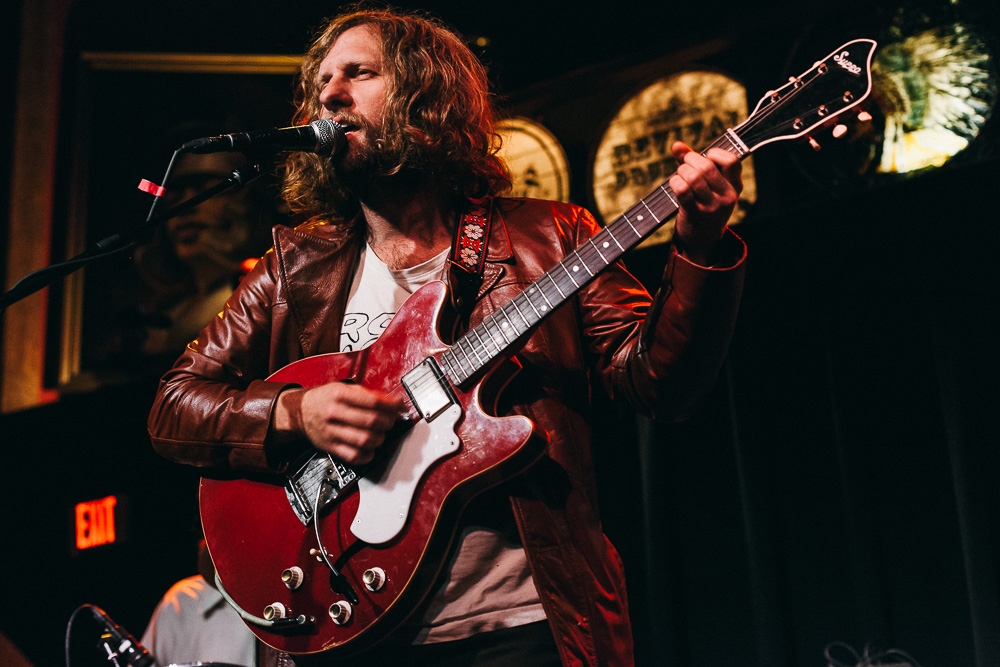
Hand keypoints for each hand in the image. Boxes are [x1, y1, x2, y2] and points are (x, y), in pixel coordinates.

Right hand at [275, 383, 403, 463]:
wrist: (300, 412)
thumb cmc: (325, 399)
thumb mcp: (343, 388)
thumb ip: (366, 394)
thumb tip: (391, 403)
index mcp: (339, 395)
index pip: (373, 401)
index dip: (391, 405)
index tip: (400, 406)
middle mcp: (334, 413)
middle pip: (371, 421)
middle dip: (388, 422)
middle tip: (391, 421)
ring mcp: (331, 431)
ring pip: (365, 439)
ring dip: (380, 438)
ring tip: (381, 434)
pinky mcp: (330, 446)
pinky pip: (353, 455)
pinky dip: (367, 454)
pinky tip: (371, 448)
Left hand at [669, 141, 741, 265]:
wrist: (702, 240)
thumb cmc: (704, 205)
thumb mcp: (708, 185)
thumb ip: (693, 162)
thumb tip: (676, 145)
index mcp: (735, 186)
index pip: (732, 161)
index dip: (715, 154)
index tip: (706, 157)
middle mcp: (727, 196)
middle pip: (707, 167)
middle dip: (690, 160)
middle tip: (685, 165)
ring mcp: (712, 206)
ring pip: (693, 177)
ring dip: (681, 171)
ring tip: (679, 175)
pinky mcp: (696, 214)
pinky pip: (683, 190)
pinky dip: (674, 182)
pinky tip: (674, 184)